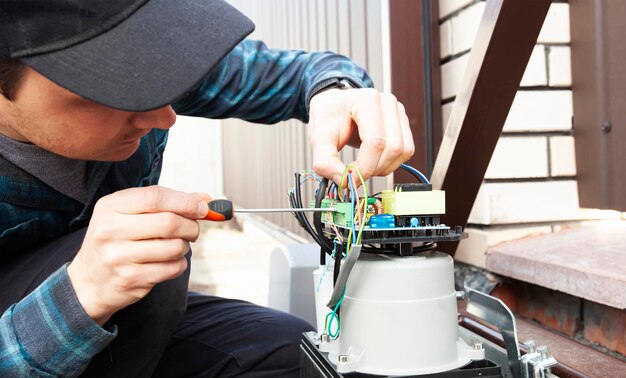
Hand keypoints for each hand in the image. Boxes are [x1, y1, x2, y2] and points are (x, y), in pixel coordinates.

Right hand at [67, 186, 209, 324]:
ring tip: (177, 245)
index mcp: (110, 206)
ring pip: (174, 247)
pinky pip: (172, 268)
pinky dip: (179, 263)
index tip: (203, 207)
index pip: (155, 197)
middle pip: (169, 222)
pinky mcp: (130, 279)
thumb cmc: (117, 240)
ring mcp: (118, 257)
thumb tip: (205, 199)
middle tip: (193, 229)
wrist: (89, 281)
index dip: (186, 201)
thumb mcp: (130, 214)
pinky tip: (169, 261)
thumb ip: (166, 202)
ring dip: (185, 246)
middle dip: (191, 226)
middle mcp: (110, 230)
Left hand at [308, 88, 414, 185]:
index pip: (376, 142)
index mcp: (366, 101)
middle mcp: (387, 103)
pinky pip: (406, 151)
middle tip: (354, 174)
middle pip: (392, 148)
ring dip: (383, 168)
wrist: (335, 106)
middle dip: (373, 169)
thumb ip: (325, 162)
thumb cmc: (328, 117)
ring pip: (403, 151)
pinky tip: (373, 161)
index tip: (350, 179)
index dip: (365, 167)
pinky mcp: (403, 123)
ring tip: (363, 166)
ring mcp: (398, 112)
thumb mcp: (318, 138)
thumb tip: (344, 182)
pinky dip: (390, 163)